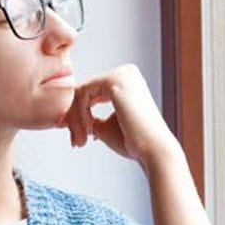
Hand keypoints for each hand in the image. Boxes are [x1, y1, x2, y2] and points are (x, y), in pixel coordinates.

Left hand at [64, 64, 181, 167]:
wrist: (154, 150)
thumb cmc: (136, 143)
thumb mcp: (106, 126)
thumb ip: (90, 117)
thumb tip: (70, 116)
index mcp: (126, 82)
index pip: (92, 93)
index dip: (78, 116)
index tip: (77, 137)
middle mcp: (125, 73)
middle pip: (85, 90)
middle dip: (75, 118)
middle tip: (76, 141)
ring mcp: (121, 74)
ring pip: (82, 92)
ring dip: (76, 119)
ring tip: (81, 139)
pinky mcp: (114, 80)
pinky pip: (84, 93)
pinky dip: (81, 114)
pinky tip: (89, 130)